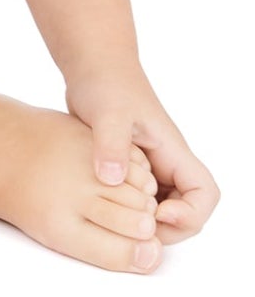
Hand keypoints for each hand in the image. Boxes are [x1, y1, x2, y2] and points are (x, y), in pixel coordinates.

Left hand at [65, 61, 218, 243]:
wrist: (91, 67)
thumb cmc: (106, 84)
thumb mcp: (108, 113)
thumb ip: (111, 145)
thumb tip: (112, 180)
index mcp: (173, 152)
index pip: (204, 194)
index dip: (191, 213)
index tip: (159, 213)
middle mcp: (166, 164)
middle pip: (186, 211)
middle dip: (166, 227)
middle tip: (132, 229)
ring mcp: (148, 168)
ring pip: (161, 208)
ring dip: (145, 221)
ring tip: (116, 221)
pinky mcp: (128, 169)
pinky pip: (137, 200)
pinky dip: (126, 209)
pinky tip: (102, 205)